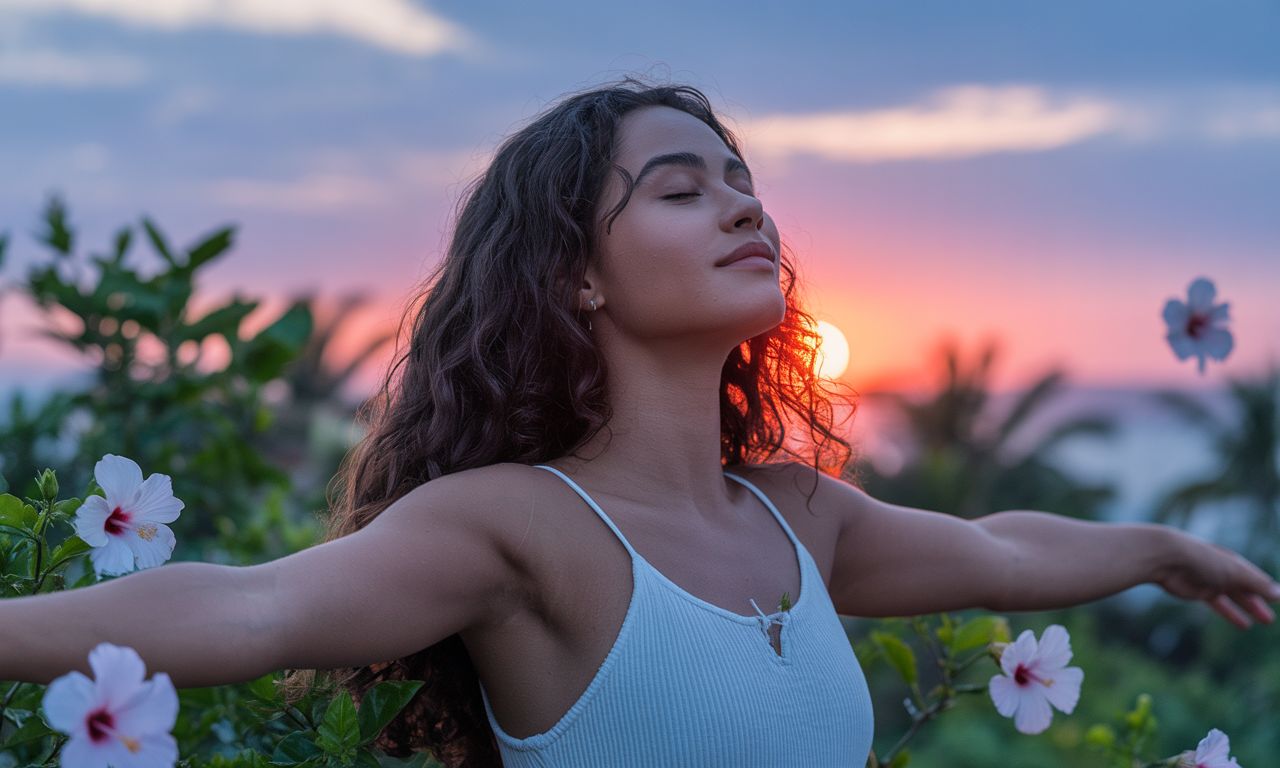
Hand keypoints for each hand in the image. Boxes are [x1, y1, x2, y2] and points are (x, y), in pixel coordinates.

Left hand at [1155, 532, 1279, 628]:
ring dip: (1249, 608)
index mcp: (1233, 561)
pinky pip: (1219, 604)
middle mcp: (1223, 570)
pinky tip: (1243, 624)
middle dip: (1261, 602)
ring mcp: (1210, 581)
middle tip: (1274, 618)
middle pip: (1246, 588)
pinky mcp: (1197, 591)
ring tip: (1265, 621)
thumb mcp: (1233, 571)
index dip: (1268, 589)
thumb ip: (1256, 583)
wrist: (1166, 558)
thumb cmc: (1201, 560)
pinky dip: (1231, 613)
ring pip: (1234, 596)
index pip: (1256, 577)